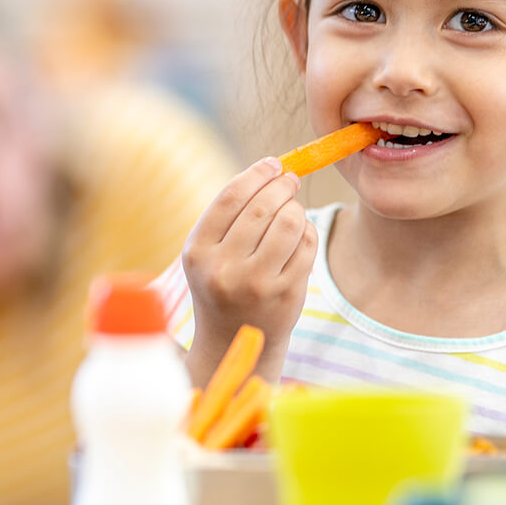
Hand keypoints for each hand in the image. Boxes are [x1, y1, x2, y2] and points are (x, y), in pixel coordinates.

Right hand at [182, 157, 316, 385]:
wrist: (232, 340)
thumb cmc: (222, 283)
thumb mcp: (208, 253)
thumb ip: (230, 214)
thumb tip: (273, 168)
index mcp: (197, 252)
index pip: (230, 197)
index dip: (256, 174)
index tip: (273, 164)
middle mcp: (223, 269)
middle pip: (262, 207)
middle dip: (282, 186)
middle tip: (290, 180)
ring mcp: (256, 285)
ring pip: (290, 223)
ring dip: (296, 208)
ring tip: (292, 210)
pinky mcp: (286, 294)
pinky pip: (307, 245)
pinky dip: (308, 232)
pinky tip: (299, 236)